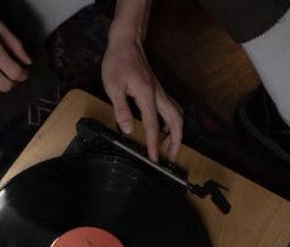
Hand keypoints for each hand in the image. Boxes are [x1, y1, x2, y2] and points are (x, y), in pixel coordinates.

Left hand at [101, 35, 182, 161]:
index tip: (154, 159)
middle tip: (170, 157)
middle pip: (175, 121)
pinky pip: (170, 109)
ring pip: (176, 115)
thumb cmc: (118, 62)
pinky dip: (170, 122)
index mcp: (147, 96)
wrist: (126, 43)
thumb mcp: (113, 87)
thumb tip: (128, 129)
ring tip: (167, 147)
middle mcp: (158, 95)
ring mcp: (159, 92)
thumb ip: (121, 109)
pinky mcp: (157, 90)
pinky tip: (161, 129)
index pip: (153, 126)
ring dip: (175, 132)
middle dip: (176, 141)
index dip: (154, 144)